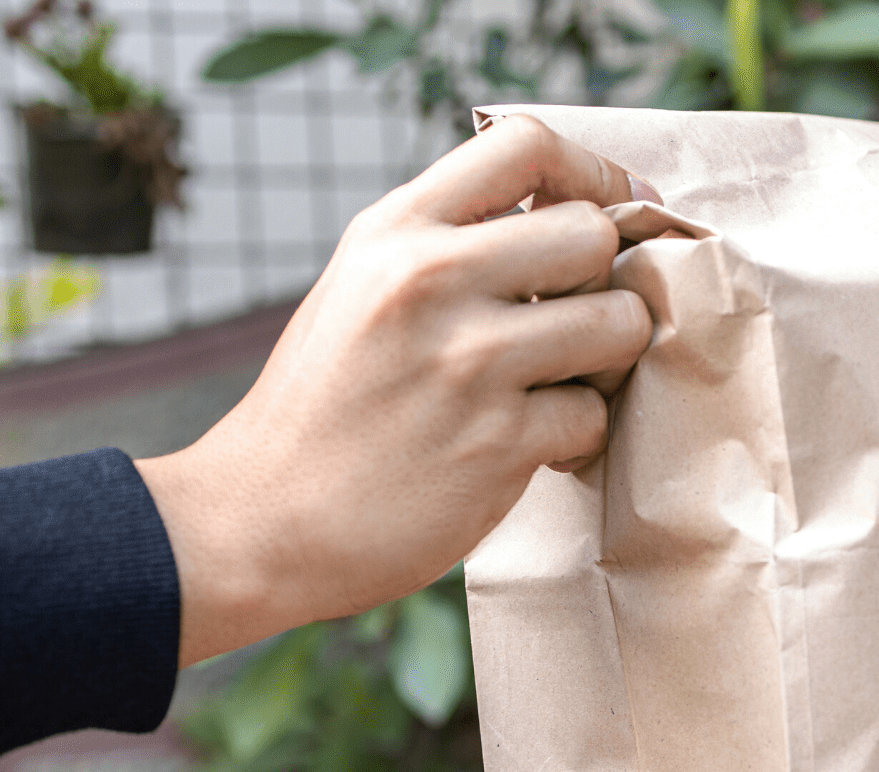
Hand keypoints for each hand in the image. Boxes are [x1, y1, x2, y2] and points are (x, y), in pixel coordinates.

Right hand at [137, 115, 658, 664]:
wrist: (260, 522)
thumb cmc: (320, 410)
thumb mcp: (357, 289)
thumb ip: (442, 246)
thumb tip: (559, 218)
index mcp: (394, 232)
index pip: (523, 141)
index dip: (589, 173)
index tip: (608, 211)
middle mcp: (430, 281)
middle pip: (591, 233)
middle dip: (602, 281)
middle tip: (572, 323)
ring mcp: (468, 363)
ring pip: (618, 322)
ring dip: (606, 360)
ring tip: (557, 386)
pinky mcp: (498, 443)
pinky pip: (593, 415)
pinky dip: (574, 438)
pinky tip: (528, 449)